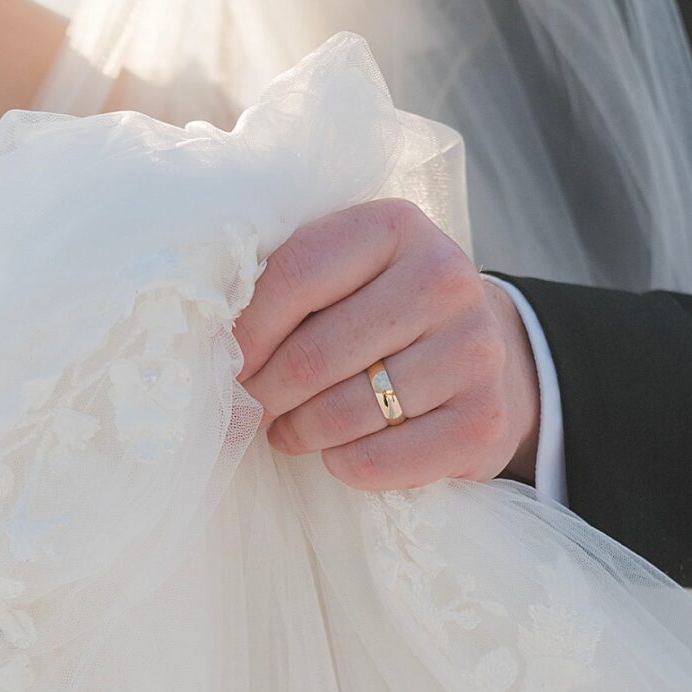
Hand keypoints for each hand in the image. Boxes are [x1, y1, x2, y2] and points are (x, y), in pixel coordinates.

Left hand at [234, 201, 542, 491]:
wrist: (484, 353)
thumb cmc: (384, 312)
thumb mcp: (346, 272)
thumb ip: (286, 281)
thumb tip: (206, 339)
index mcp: (397, 226)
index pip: (295, 275)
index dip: (246, 331)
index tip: (228, 361)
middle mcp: (446, 279)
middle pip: (314, 355)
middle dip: (266, 392)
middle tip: (255, 406)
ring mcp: (475, 350)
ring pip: (344, 413)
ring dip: (300, 432)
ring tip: (292, 429)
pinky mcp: (484, 419)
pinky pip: (378, 461)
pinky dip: (343, 464)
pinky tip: (341, 450)